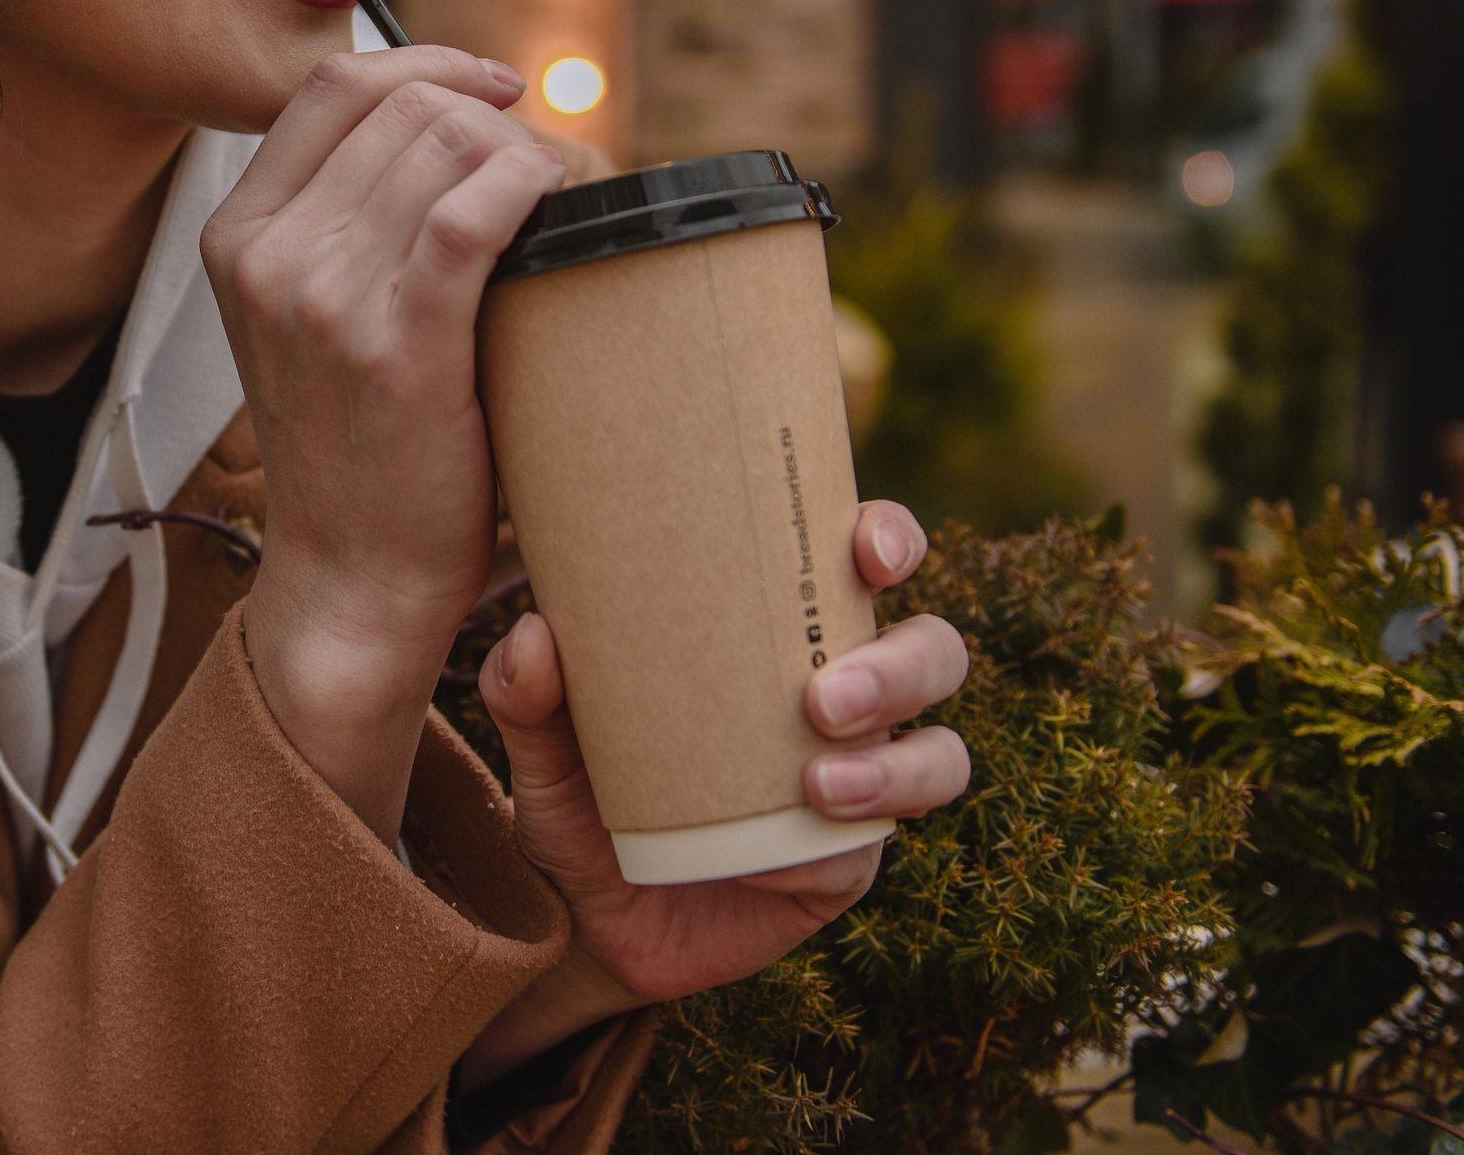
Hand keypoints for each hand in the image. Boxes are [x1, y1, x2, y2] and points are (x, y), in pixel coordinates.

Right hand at [203, 47, 564, 839]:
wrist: (352, 578)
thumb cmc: (357, 450)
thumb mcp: (305, 320)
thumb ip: (340, 226)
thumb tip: (448, 132)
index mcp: (236, 236)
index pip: (333, 86)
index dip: (426, 63)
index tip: (493, 88)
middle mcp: (268, 254)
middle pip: (401, 105)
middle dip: (489, 116)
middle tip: (539, 170)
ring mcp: (324, 297)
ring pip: (445, 144)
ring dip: (522, 153)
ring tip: (555, 204)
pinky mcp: (398, 343)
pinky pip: (469, 213)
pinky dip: (526, 184)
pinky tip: (555, 200)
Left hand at [461, 500, 970, 1088]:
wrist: (581, 921)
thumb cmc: (578, 798)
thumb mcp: (541, 741)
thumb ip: (524, 689)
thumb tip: (536, 632)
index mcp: (779, 634)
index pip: (861, 563)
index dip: (890, 542)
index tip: (868, 549)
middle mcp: (837, 696)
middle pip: (932, 653)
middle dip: (904, 664)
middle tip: (824, 693)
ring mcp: (854, 782)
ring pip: (938, 753)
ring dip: (898, 761)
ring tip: (817, 780)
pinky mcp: (841, 864)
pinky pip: (874, 849)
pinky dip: (845, 842)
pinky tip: (787, 853)